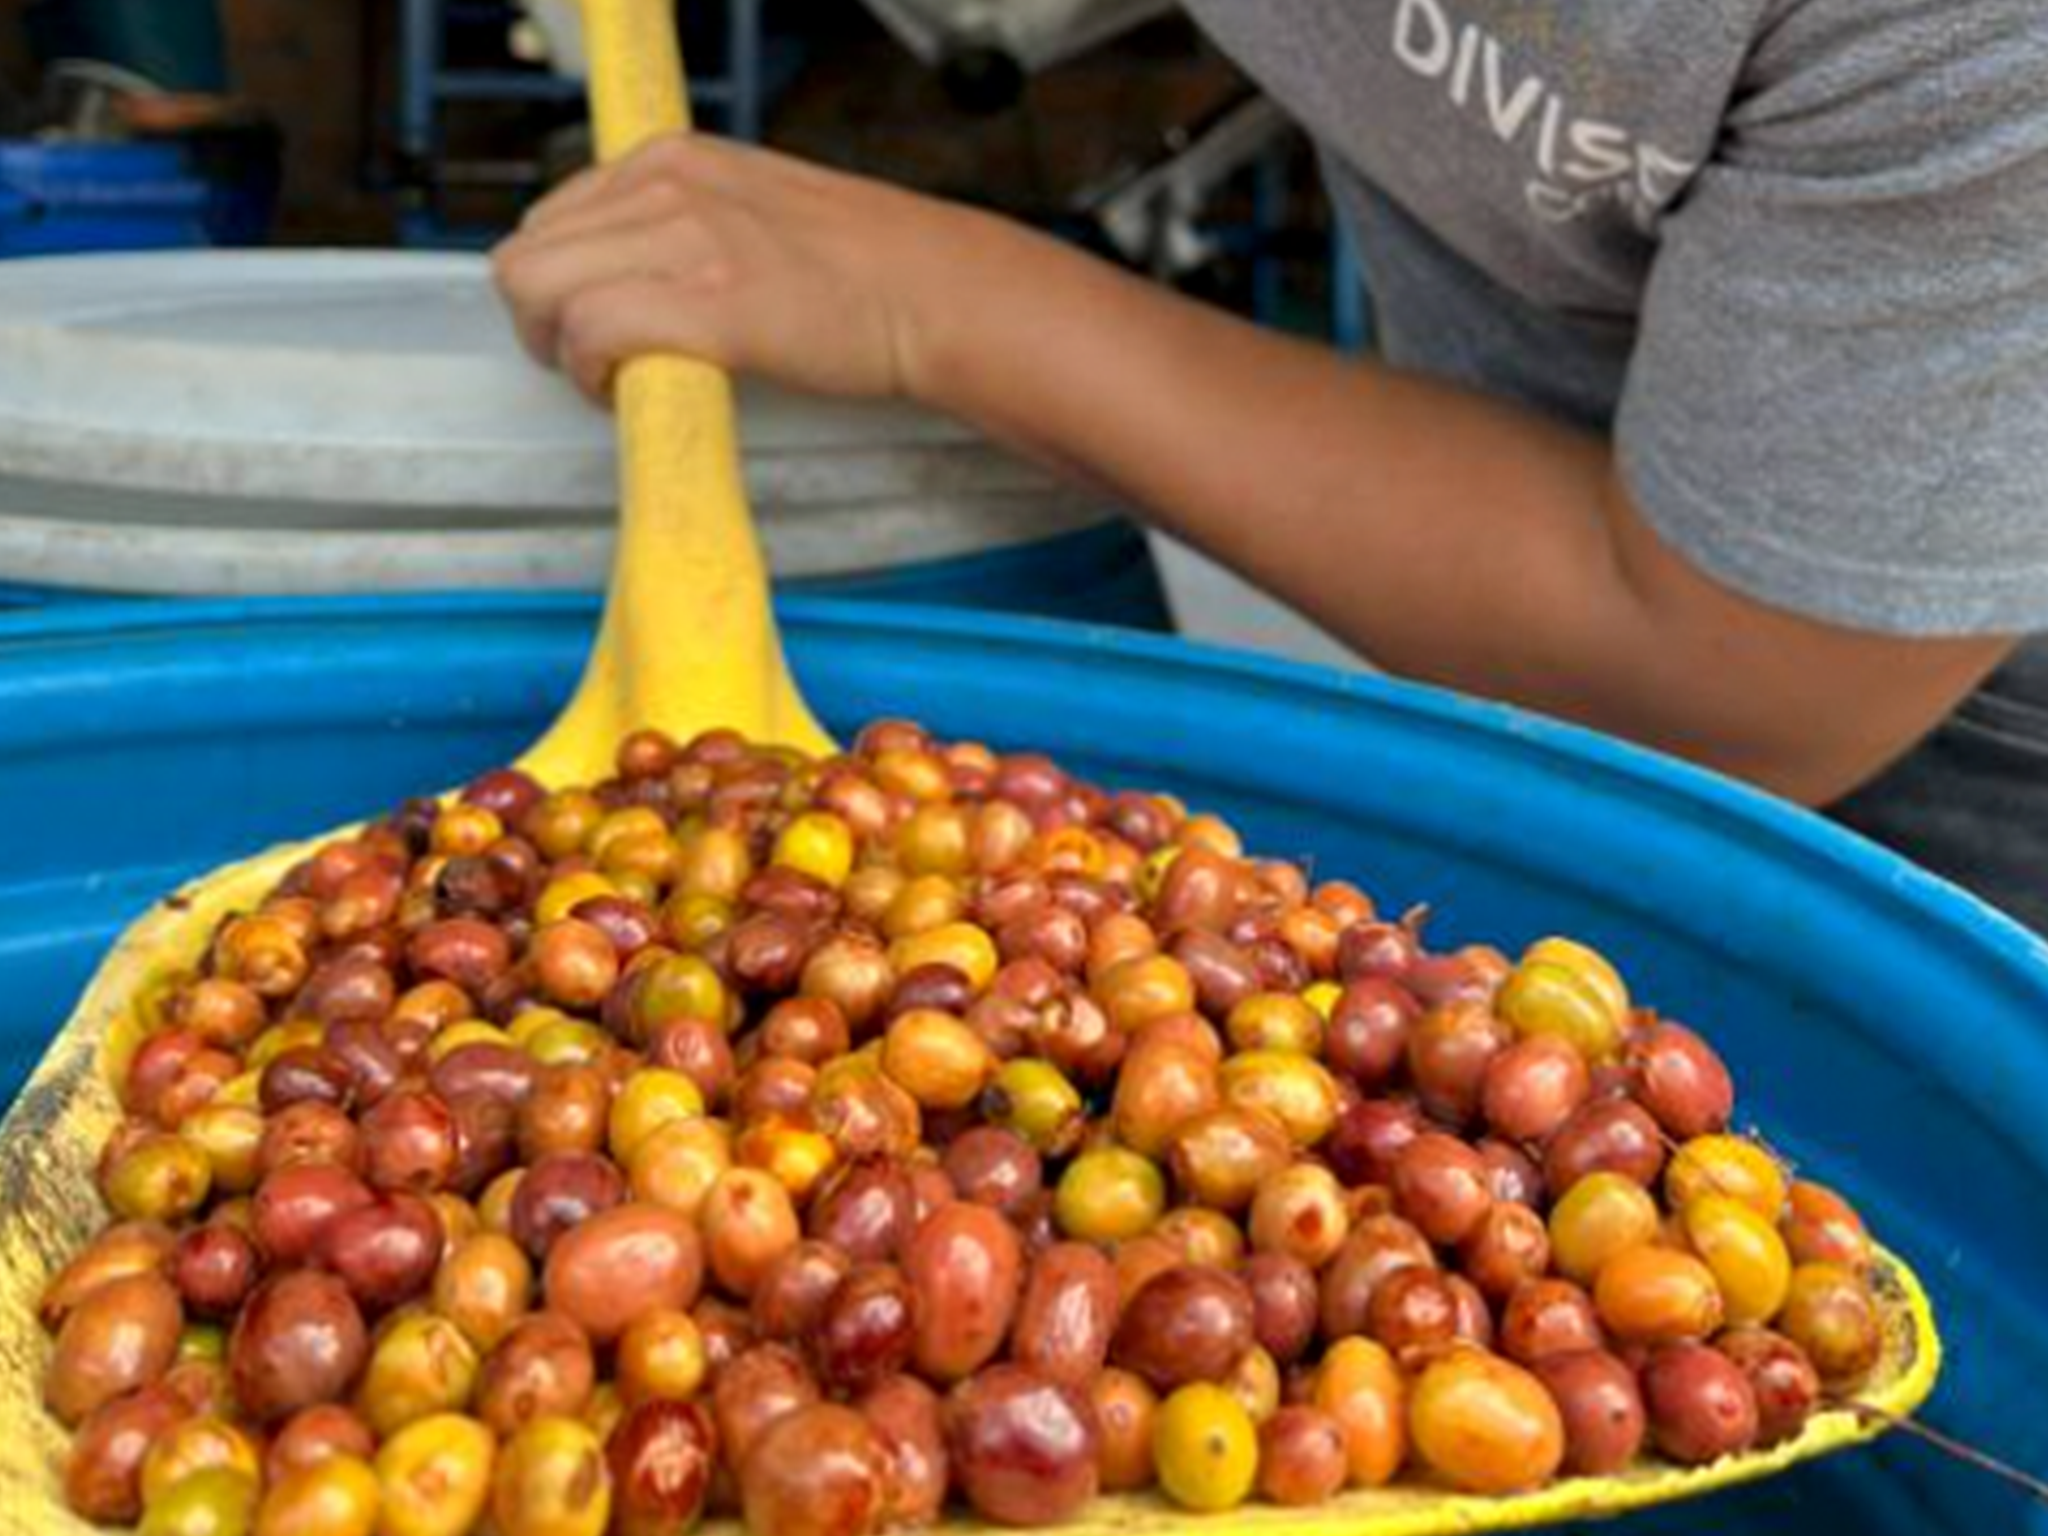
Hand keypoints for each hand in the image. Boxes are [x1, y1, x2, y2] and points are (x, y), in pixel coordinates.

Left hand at [493, 134, 958, 401]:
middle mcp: (665, 186)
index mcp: (672, 159)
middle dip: (544, 324)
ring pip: (541, 295)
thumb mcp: (750, 207)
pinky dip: (593, 376)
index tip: (592, 325)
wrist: (930, 292)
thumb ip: (681, 222)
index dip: (558, 287)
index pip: (550, 220)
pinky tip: (631, 392)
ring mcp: (682, 240)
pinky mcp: (704, 303)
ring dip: (562, 352)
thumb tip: (628, 271)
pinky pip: (590, 334)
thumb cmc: (858, 268)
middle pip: (526, 260)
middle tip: (594, 364)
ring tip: (615, 380)